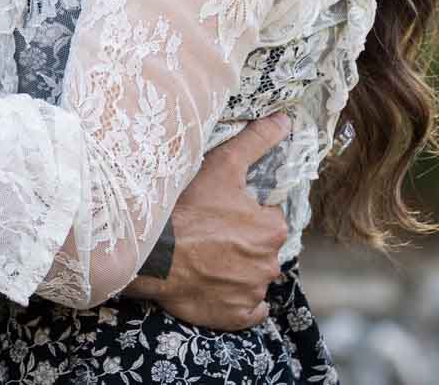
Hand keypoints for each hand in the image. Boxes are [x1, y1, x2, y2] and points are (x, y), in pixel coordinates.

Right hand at [125, 113, 290, 330]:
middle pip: (260, 248)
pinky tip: (216, 285)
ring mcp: (253, 293)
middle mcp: (270, 263)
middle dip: (242, 242)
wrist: (153, 255)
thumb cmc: (187, 208)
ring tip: (206, 257)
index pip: (267, 218)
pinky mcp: (236, 316)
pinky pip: (248, 310)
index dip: (244, 212)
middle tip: (210, 232)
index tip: (221, 210)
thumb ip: (257, 141)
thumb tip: (285, 121)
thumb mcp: (223, 165)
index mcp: (273, 228)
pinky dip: (237, 300)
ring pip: (252, 277)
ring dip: (237, 269)